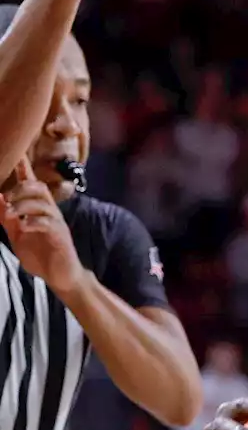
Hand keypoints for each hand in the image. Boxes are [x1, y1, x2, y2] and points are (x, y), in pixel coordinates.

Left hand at [0, 158, 84, 293]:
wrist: (60, 275)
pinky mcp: (60, 236)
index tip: (17, 154)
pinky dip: (32, 222)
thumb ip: (7, 217)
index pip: (32, 183)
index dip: (24, 168)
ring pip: (42, 202)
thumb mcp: (16, 234)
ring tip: (10, 214)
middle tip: (5, 199)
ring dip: (23, 205)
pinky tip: (23, 227)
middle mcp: (49, 211)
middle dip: (19, 188)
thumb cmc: (40, 254)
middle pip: (37, 187)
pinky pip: (47, 222)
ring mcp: (56, 223)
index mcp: (38, 209)